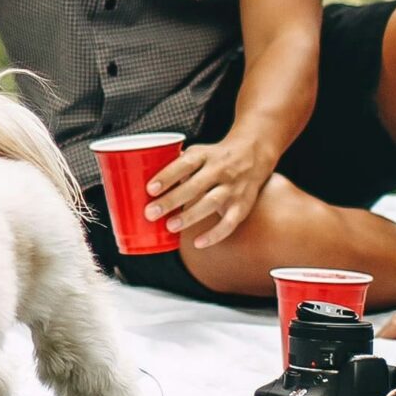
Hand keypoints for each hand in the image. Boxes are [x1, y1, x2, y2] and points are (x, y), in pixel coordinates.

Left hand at [145, 137, 278, 249]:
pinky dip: (214, 234)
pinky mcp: (242, 205)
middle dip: (172, 200)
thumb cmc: (216, 156)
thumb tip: (142, 180)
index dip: (167, 176)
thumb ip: (176, 166)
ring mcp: (232, 188)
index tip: (150, 189)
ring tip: (170, 226)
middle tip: (150, 213)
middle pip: (195, 186)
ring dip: (190, 216)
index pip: (185, 164)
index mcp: (205, 155)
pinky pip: (229, 223)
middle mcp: (220, 170)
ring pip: (211, 203)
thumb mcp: (198, 153)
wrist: (254, 153)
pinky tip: (198, 243)